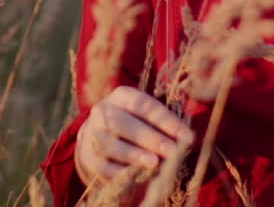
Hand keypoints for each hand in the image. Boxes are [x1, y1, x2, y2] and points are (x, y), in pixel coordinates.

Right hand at [75, 86, 194, 183]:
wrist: (98, 137)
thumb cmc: (133, 124)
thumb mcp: (146, 117)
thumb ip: (164, 124)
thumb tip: (186, 138)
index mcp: (121, 96)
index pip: (144, 105)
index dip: (166, 120)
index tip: (187, 136)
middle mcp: (103, 111)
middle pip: (123, 123)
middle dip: (150, 138)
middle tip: (172, 151)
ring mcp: (92, 133)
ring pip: (110, 144)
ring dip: (133, 154)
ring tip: (155, 164)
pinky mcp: (86, 156)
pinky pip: (102, 165)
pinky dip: (119, 172)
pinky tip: (136, 177)